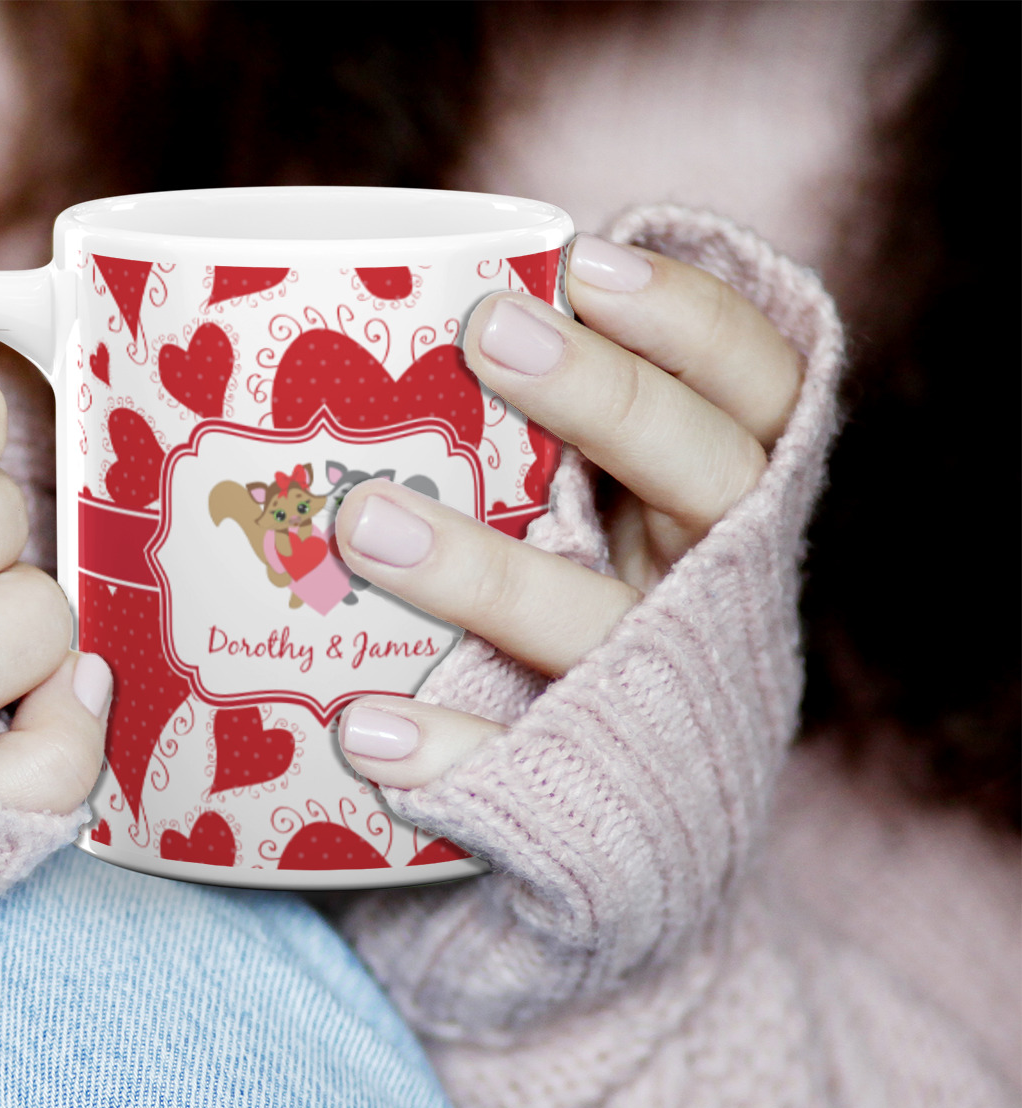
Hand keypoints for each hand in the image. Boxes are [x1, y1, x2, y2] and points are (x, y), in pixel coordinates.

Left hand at [333, 233, 802, 789]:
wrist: (635, 832)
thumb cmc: (573, 626)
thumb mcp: (594, 523)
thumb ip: (549, 443)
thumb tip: (417, 311)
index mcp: (721, 509)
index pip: (755, 391)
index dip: (692, 323)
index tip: (586, 261)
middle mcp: (712, 589)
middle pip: (709, 477)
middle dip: (610, 398)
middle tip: (490, 334)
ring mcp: (659, 693)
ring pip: (602, 621)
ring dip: (487, 575)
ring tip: (365, 525)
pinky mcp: (598, 792)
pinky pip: (529, 767)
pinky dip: (449, 752)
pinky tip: (368, 732)